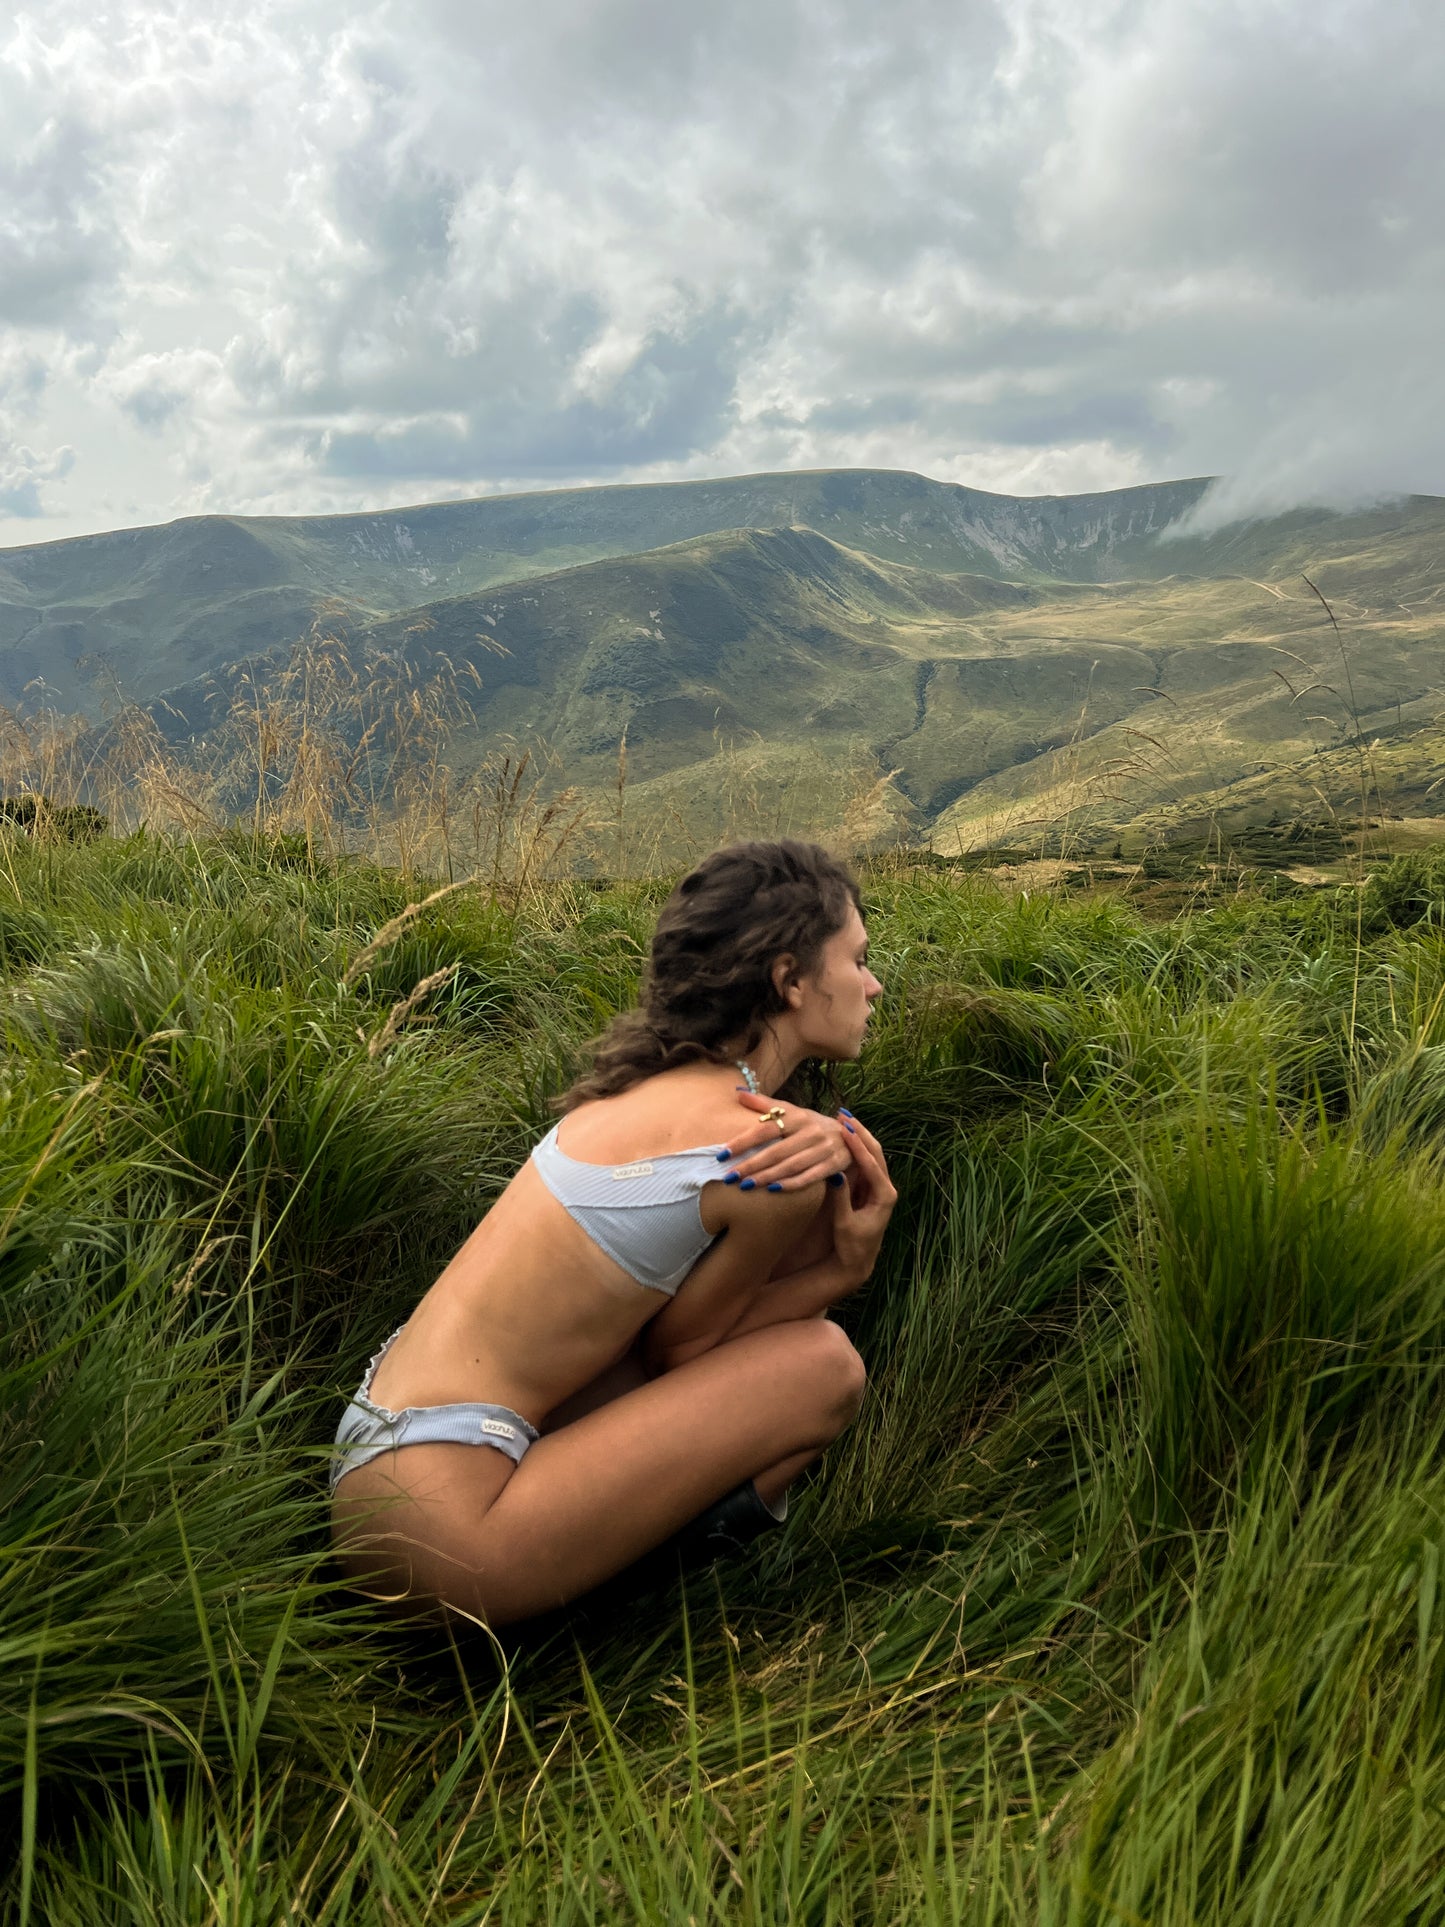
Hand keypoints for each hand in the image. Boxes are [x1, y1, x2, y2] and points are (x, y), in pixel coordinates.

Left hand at [719, 1091, 853, 1189]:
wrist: (850, 1135)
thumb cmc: (811, 1124)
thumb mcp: (792, 1111)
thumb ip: (765, 1104)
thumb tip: (737, 1093)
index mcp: (797, 1116)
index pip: (765, 1129)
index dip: (743, 1142)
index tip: (722, 1154)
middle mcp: (811, 1131)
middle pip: (776, 1151)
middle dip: (750, 1165)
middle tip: (729, 1177)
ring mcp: (824, 1148)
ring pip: (790, 1166)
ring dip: (766, 1177)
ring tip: (744, 1186)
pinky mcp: (834, 1164)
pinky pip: (809, 1177)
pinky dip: (791, 1184)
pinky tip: (772, 1190)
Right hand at [828, 1110, 896, 1284]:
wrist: (856, 1261)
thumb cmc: (851, 1245)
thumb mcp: (844, 1223)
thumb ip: (841, 1198)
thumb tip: (835, 1173)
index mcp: (885, 1197)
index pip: (872, 1164)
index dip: (858, 1146)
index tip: (845, 1129)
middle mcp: (886, 1189)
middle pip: (876, 1153)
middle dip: (861, 1133)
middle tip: (844, 1115)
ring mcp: (879, 1187)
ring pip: (872, 1155)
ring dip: (859, 1136)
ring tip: (843, 1118)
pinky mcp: (870, 1188)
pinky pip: (864, 1162)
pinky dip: (855, 1147)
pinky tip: (844, 1135)